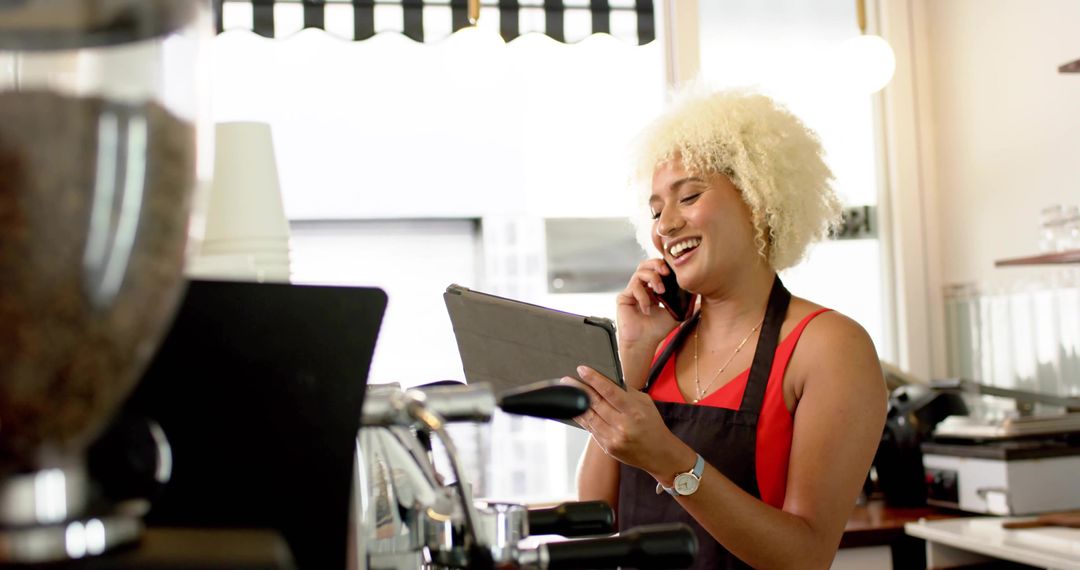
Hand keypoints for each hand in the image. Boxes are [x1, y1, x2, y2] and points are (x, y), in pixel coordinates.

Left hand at [563, 365, 683, 474]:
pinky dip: (582, 418)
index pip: (610, 392)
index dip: (594, 379)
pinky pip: (591, 429)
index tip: (582, 370)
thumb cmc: (652, 425)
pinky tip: (575, 409)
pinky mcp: (608, 447)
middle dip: (579, 389)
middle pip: (595, 404)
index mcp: (634, 411)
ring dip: (576, 404)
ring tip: (567, 392)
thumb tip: (605, 380)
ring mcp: (614, 438)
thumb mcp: (645, 403)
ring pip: (589, 417)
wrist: (660, 454)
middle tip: (567, 380)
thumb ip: (626, 392)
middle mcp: (623, 425)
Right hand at [616, 258, 680, 351]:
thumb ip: (687, 303)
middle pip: (646, 265)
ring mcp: (632, 292)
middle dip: (656, 264)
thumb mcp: (677, 314)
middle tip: (666, 272)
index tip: (675, 270)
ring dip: (652, 278)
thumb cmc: (658, 330)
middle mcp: (642, 288)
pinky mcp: (624, 297)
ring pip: (640, 272)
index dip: (664, 265)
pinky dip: (643, 296)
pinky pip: (634, 287)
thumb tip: (701, 295)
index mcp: (653, 289)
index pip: (656, 270)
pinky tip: (647, 309)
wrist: (644, 343)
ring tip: (661, 291)